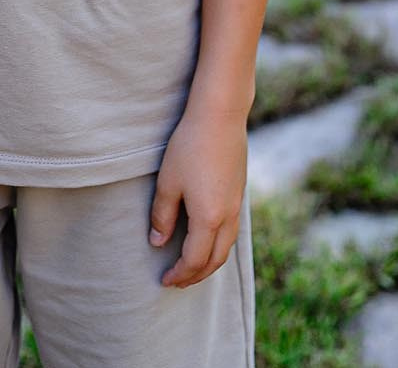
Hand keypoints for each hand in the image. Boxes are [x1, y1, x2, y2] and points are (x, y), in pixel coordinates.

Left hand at [148, 106, 247, 287]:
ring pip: (227, 247)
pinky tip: (207, 237)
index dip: (179, 274)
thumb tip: (157, 243)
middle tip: (178, 281)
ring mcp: (237, 205)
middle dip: (196, 275)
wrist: (221, 116)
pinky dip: (219, 245)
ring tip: (192, 265)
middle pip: (215, 260)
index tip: (164, 280)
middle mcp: (228, 217)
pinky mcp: (240, 192)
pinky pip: (232, 231)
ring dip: (210, 262)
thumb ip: (162, 215)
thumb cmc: (189, 146)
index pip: (194, 260)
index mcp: (209, 219)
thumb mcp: (168, 182)